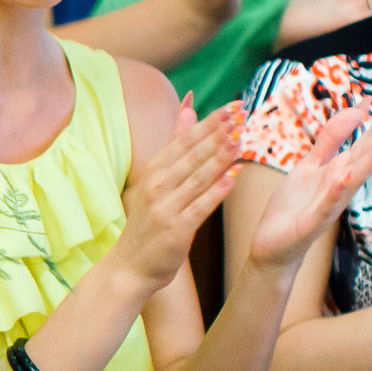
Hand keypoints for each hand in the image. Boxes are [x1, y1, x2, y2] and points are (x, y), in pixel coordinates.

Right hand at [113, 99, 244, 292]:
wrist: (130, 266)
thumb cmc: (149, 221)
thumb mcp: (158, 176)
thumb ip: (176, 140)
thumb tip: (190, 104)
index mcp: (154, 170)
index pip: (185, 139)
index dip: (210, 122)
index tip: (233, 105)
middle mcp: (156, 185)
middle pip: (192, 154)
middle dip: (218, 132)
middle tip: (242, 113)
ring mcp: (164, 207)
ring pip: (197, 177)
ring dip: (219, 157)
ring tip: (241, 138)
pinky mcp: (175, 230)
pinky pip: (199, 207)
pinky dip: (216, 191)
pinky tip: (234, 177)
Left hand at [246, 96, 371, 271]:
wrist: (272, 244)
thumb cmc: (295, 205)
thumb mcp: (311, 164)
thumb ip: (332, 138)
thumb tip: (358, 107)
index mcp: (341, 169)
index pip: (368, 139)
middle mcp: (342, 184)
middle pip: (368, 152)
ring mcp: (331, 202)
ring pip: (356, 176)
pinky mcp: (314, 221)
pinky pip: (328, 203)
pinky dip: (337, 189)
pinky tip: (346, 176)